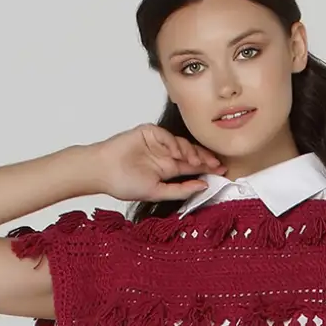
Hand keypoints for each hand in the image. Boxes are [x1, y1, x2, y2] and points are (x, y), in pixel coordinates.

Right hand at [85, 123, 226, 202]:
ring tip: (195, 161)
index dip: (207, 168)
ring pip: (181, 144)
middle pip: (191, 153)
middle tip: (217, 164)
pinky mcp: (149, 132)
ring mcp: (158, 143)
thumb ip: (180, 190)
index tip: (223, 171)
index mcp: (168, 169)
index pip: (192, 167)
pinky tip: (178, 153)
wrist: (103, 171)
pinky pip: (166, 136)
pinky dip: (174, 143)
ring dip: (191, 152)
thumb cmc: (124, 184)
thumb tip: (203, 186)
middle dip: (205, 158)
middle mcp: (165, 155)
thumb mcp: (157, 192)